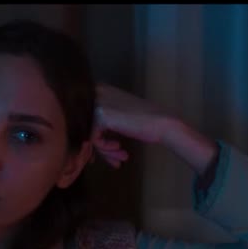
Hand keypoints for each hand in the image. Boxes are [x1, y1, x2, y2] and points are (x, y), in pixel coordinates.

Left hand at [91, 83, 218, 174]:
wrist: (162, 124)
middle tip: (113, 159)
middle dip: (99, 146)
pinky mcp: (102, 116)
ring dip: (105, 150)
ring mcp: (99, 103)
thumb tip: (84, 138)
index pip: (86, 117)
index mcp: (100, 89)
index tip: (104, 150)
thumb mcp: (119, 116)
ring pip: (91, 134)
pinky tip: (119, 149)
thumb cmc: (144, 122)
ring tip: (119, 159)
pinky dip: (105, 148)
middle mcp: (97, 92)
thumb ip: (101, 121)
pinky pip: (94, 139)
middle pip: (87, 126)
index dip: (93, 136)